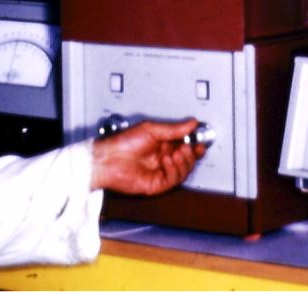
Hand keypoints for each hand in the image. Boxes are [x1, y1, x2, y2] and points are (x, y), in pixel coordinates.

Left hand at [90, 118, 205, 195]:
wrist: (108, 159)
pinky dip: (174, 170)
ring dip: (183, 162)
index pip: (186, 145)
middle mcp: (164, 158)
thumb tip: (191, 123)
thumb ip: (174, 129)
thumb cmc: (122, 143)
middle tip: (188, 147)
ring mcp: (161, 172)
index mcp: (164, 144)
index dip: (195, 144)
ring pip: (184, 171)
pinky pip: (174, 180)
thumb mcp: (151, 130)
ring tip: (175, 153)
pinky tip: (167, 161)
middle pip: (188, 160)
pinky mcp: (157, 184)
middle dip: (191, 154)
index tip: (199, 140)